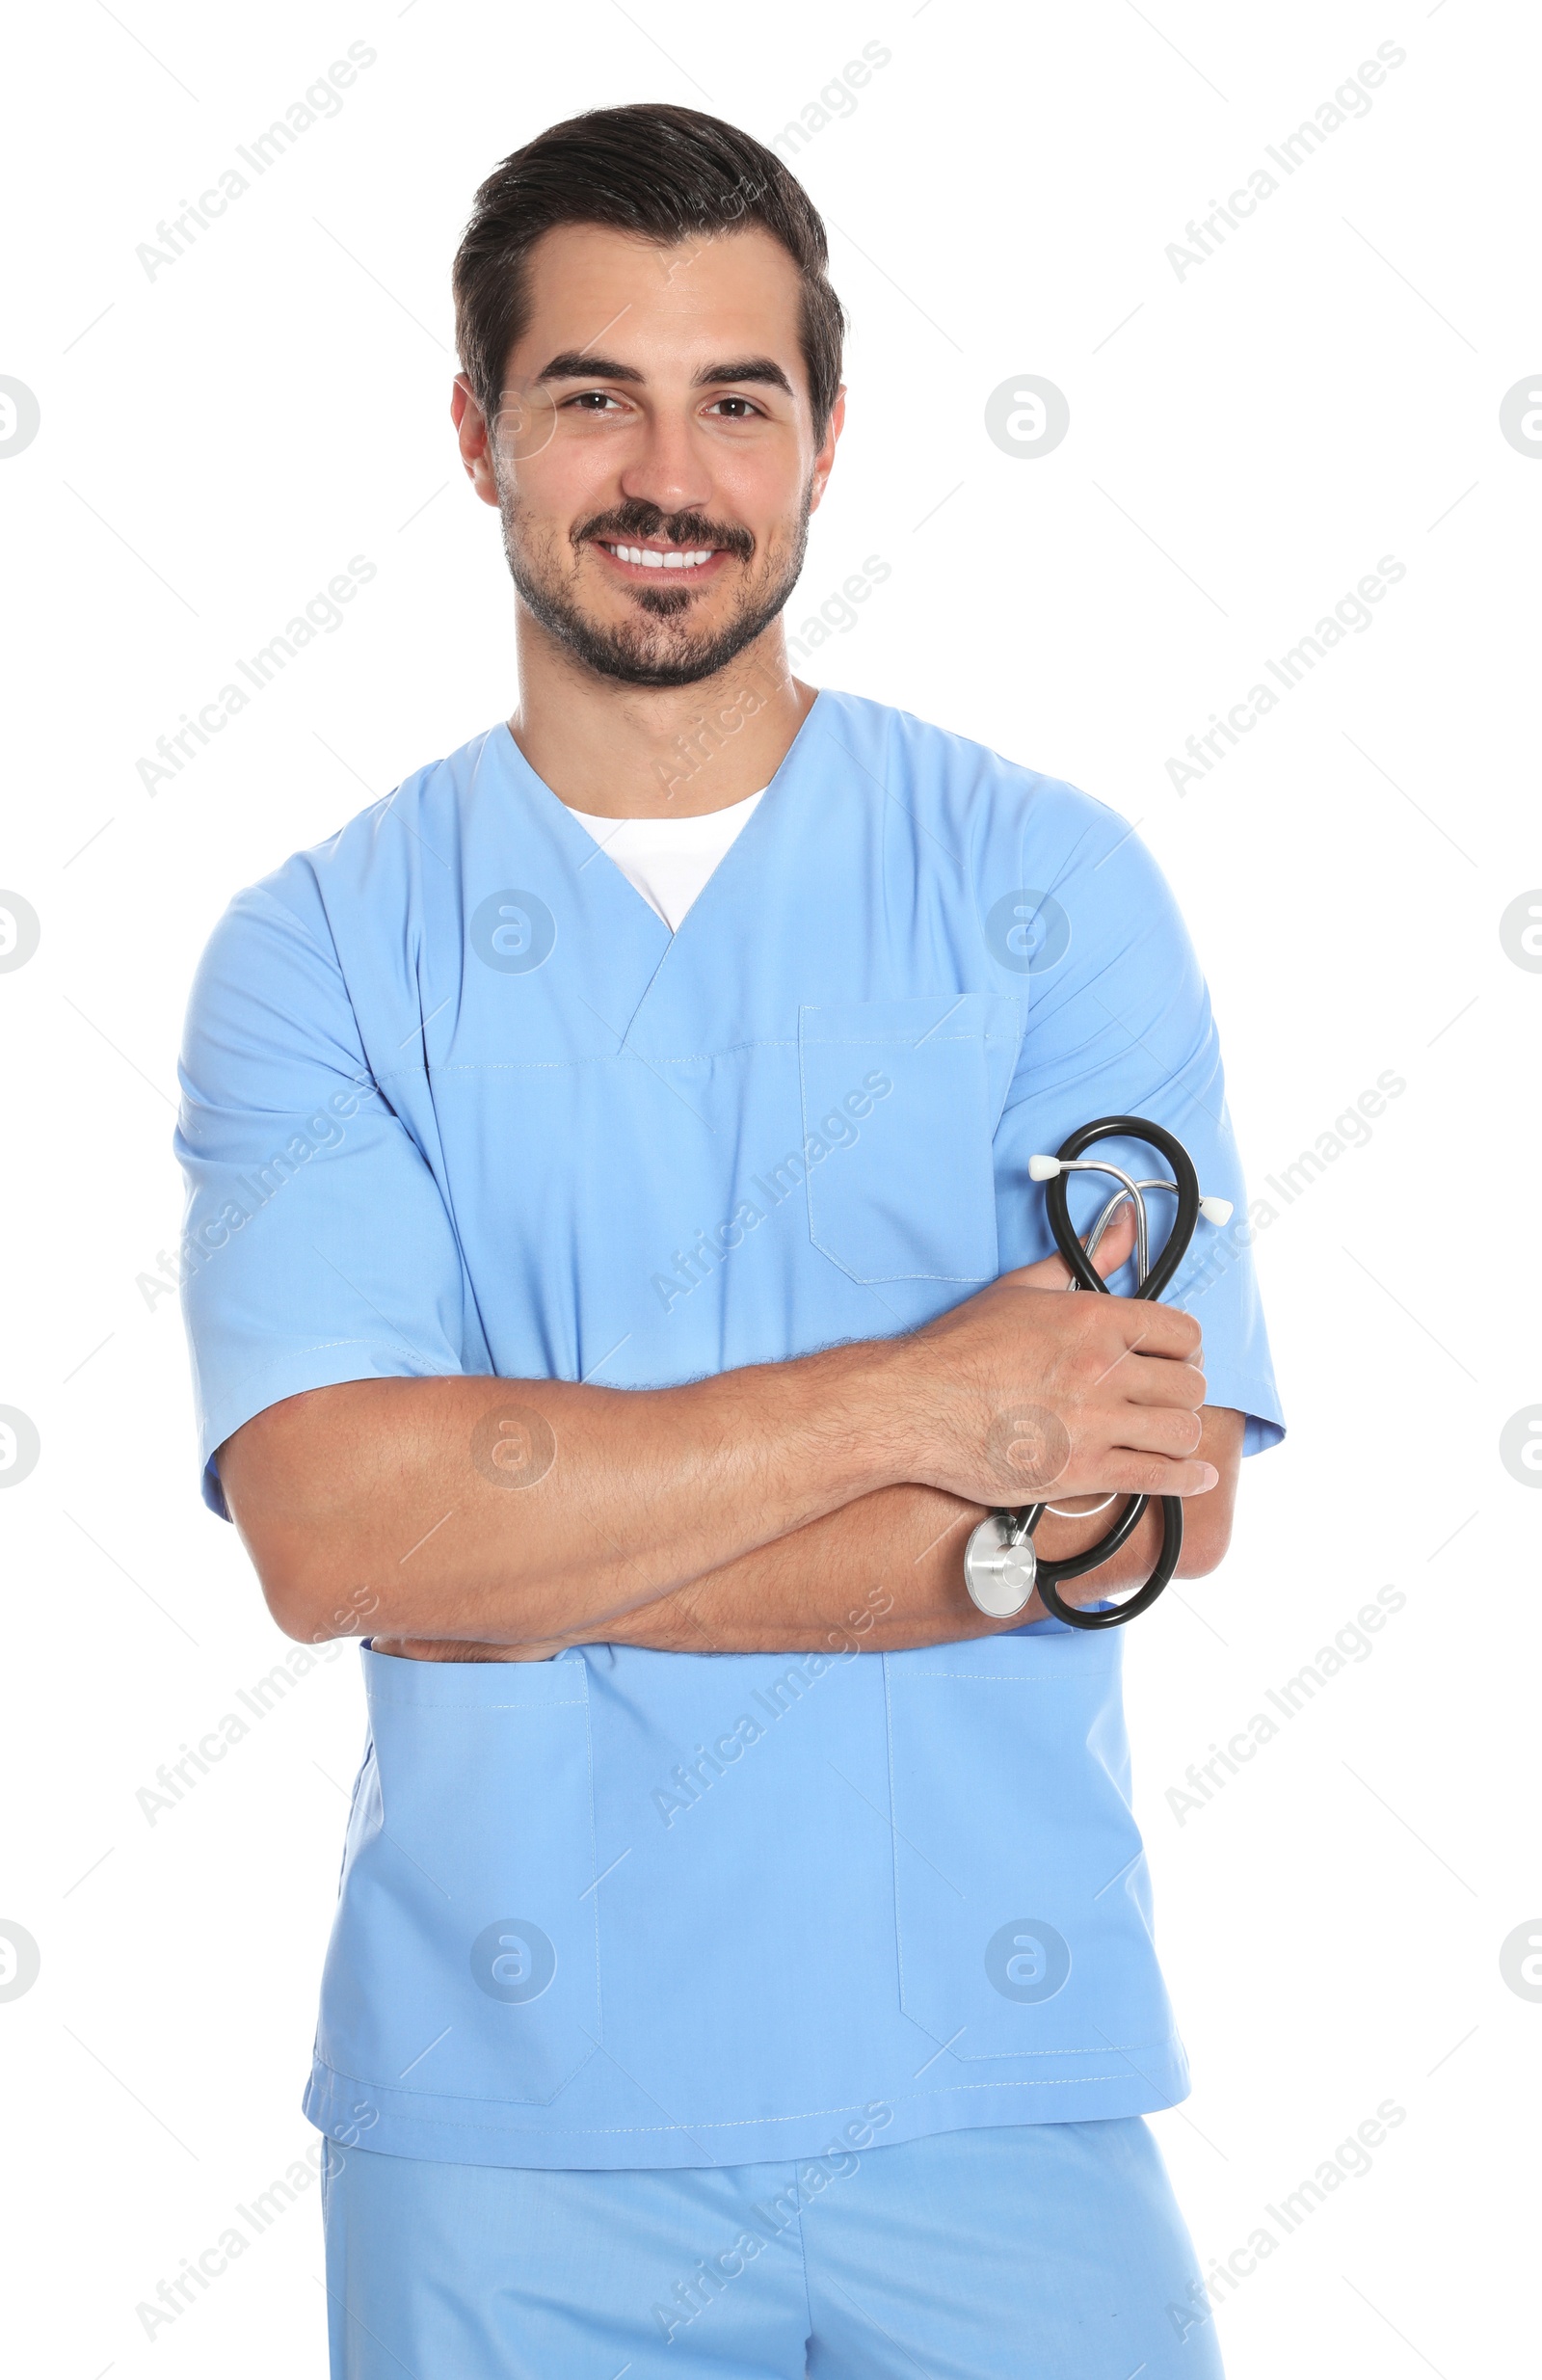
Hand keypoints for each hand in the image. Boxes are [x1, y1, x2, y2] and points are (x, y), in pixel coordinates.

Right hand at [885, 1200, 1213, 1508]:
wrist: (915, 1405)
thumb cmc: (959, 1349)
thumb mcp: (1022, 1288)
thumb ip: (1079, 1258)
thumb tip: (1119, 1225)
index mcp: (1093, 1319)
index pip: (1181, 1331)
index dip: (1187, 1347)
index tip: (1179, 1358)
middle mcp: (1102, 1369)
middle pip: (1189, 1384)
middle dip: (1185, 1392)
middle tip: (1171, 1398)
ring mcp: (1094, 1423)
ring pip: (1181, 1431)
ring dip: (1181, 1434)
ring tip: (1169, 1435)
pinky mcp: (1081, 1470)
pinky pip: (1157, 1476)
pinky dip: (1184, 1479)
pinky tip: (1193, 1477)